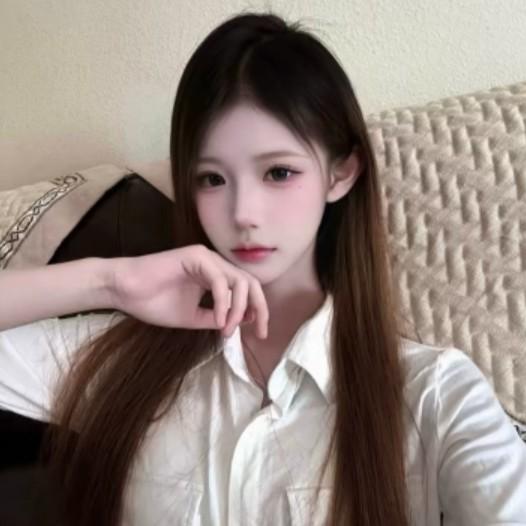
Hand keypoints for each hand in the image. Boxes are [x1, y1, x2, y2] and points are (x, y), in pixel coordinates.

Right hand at [107, 244, 268, 338]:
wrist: (125, 291)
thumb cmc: (154, 302)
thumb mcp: (193, 317)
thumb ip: (216, 318)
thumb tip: (239, 323)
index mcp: (215, 276)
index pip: (247, 289)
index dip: (257, 310)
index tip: (258, 333)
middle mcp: (215, 264)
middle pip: (250, 283)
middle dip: (259, 308)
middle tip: (259, 332)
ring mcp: (206, 258)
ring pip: (239, 281)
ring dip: (238, 308)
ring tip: (228, 328)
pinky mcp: (196, 256)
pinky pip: (219, 280)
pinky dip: (223, 302)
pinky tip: (219, 319)